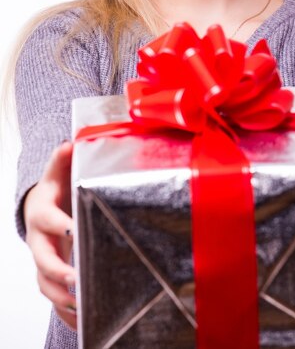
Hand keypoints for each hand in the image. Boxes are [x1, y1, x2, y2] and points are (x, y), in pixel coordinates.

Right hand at [24, 141, 76, 329]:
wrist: (41, 208)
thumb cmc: (55, 191)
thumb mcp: (57, 173)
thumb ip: (63, 160)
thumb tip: (69, 144)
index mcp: (43, 214)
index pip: (48, 221)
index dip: (60, 226)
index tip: (74, 231)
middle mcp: (39, 241)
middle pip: (43, 259)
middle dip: (58, 272)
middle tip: (77, 280)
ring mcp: (42, 260)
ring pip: (45, 283)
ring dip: (61, 297)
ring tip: (81, 307)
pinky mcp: (49, 275)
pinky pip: (54, 298)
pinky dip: (65, 312)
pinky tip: (82, 322)